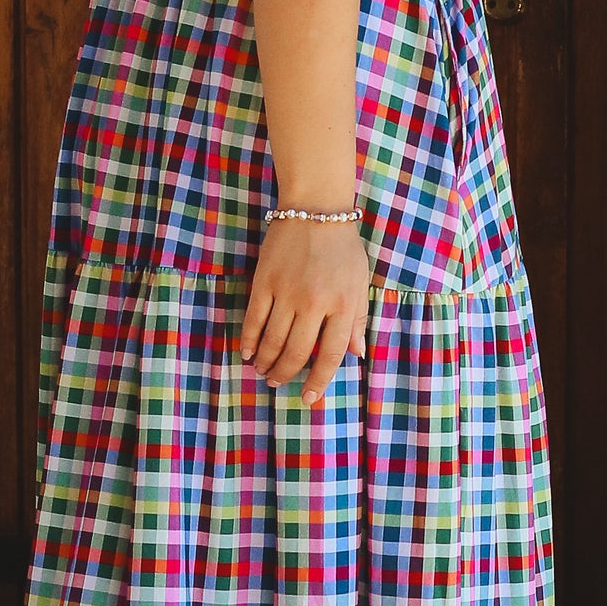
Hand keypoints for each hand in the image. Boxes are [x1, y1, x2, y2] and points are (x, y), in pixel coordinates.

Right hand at [239, 219, 370, 406]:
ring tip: (263, 371)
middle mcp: (315, 303)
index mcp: (343, 305)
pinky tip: (248, 352)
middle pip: (297, 352)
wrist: (316, 208)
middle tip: (277, 382)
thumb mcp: (359, 283)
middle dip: (286, 373)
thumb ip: (357, 320)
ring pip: (273, 340)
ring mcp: (287, 292)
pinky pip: (254, 319)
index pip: (330, 354)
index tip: (308, 397)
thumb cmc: (343, 247)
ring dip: (266, 361)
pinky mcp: (264, 281)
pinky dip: (249, 340)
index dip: (319, 381)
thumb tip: (356, 354)